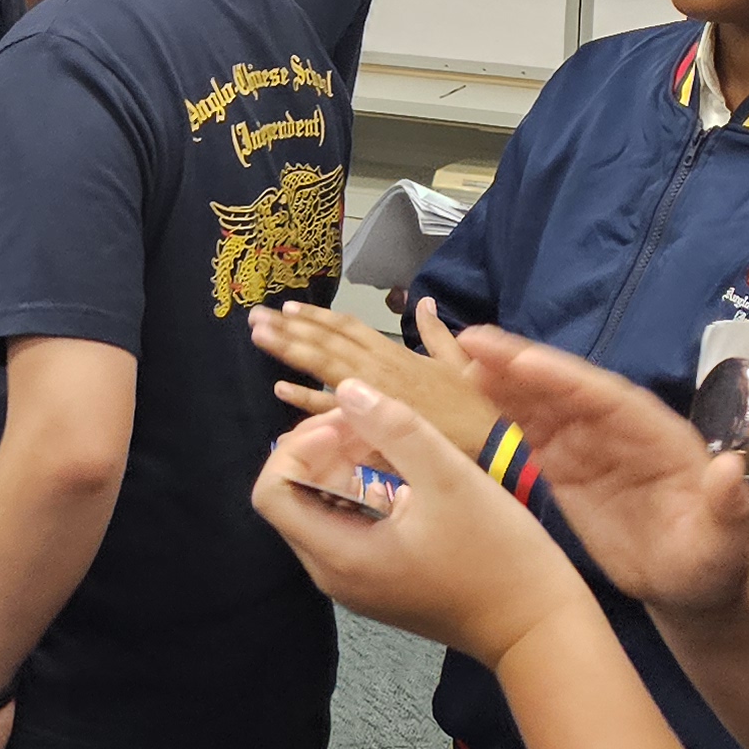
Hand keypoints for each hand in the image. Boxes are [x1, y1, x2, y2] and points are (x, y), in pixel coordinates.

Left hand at [247, 379, 590, 667]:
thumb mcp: (448, 478)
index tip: (348, 424)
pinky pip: (350, 527)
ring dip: (345, 467)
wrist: (539, 628)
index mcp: (338, 555)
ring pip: (323, 510)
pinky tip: (406, 475)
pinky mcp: (381, 581)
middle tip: (371, 422)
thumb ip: (393, 428)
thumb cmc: (498, 555)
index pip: (271, 491)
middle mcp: (334, 575)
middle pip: (293, 498)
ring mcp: (357, 582)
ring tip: (390, 441)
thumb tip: (347, 390)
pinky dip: (365, 493)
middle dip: (322, 450)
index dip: (299, 445)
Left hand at [254, 294, 493, 444]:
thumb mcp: (459, 362)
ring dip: (290, 348)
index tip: (289, 308)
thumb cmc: (477, 407)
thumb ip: (436, 332)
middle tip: (254, 315)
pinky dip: (306, 398)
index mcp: (396, 354)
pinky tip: (279, 387)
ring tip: (260, 335)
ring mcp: (375, 396)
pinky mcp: (375, 426)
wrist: (494, 445)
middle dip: (290, 327)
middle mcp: (380, 368)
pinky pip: (333, 411)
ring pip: (325, 366)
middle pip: (328, 341)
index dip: (317, 317)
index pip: (348, 328)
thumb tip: (424, 303)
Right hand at [457, 327, 748, 620]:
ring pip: (544, 400)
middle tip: (472, 341)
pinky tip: (473, 386)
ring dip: (504, 376)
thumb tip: (729, 467)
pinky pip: (532, 426)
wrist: (687, 584)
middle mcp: (622, 428)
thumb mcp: (724, 541)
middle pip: (568, 388)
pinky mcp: (568, 463)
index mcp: (659, 436)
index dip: (565, 379)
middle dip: (522, 364)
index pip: (608, 399)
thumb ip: (727, 506)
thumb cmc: (711, 563)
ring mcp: (592, 443)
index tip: (524, 363)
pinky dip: (503, 406)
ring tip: (460, 354)